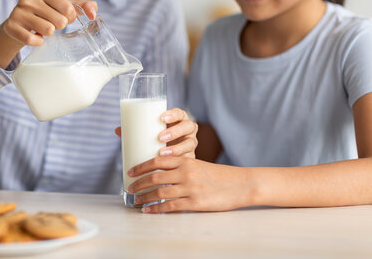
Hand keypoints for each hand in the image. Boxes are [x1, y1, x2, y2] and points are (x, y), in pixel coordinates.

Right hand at [0, 0, 97, 67]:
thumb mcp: (63, 6)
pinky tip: (33, 36)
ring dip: (48, 34)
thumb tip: (93, 14)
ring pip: (48, 31)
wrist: (17, 25)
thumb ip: (83, 6)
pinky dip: (38, 42)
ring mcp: (17, 11)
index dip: (69, 17)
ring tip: (41, 28)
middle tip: (49, 23)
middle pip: (60, 21)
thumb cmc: (45, 13)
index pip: (68, 9)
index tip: (60, 15)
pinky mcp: (10, 26)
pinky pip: (33, 40)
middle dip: (58, 26)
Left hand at [114, 108, 197, 157]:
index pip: (179, 113)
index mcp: (178, 120)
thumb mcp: (150, 134)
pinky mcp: (192, 157)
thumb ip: (136, 131)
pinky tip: (172, 164)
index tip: (161, 118)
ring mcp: (191, 143)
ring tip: (162, 152)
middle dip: (175, 131)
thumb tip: (118, 130)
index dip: (173, 114)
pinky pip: (190, 157)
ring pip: (190, 143)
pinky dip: (181, 160)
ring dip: (177, 147)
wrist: (173, 158)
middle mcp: (187, 130)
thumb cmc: (160, 140)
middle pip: (188, 126)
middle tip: (160, 137)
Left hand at [127, 157, 253, 212]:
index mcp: (186, 160)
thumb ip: (182, 168)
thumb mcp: (199, 165)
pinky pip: (170, 206)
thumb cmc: (220, 176)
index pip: (156, 161)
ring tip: (136, 200)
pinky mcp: (194, 203)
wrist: (241, 184)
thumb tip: (161, 174)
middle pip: (154, 177)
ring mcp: (190, 188)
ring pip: (159, 192)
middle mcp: (185, 173)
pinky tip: (148, 210)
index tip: (130, 172)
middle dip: (138, 183)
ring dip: (144, 197)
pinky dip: (156, 209)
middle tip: (130, 188)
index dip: (140, 167)